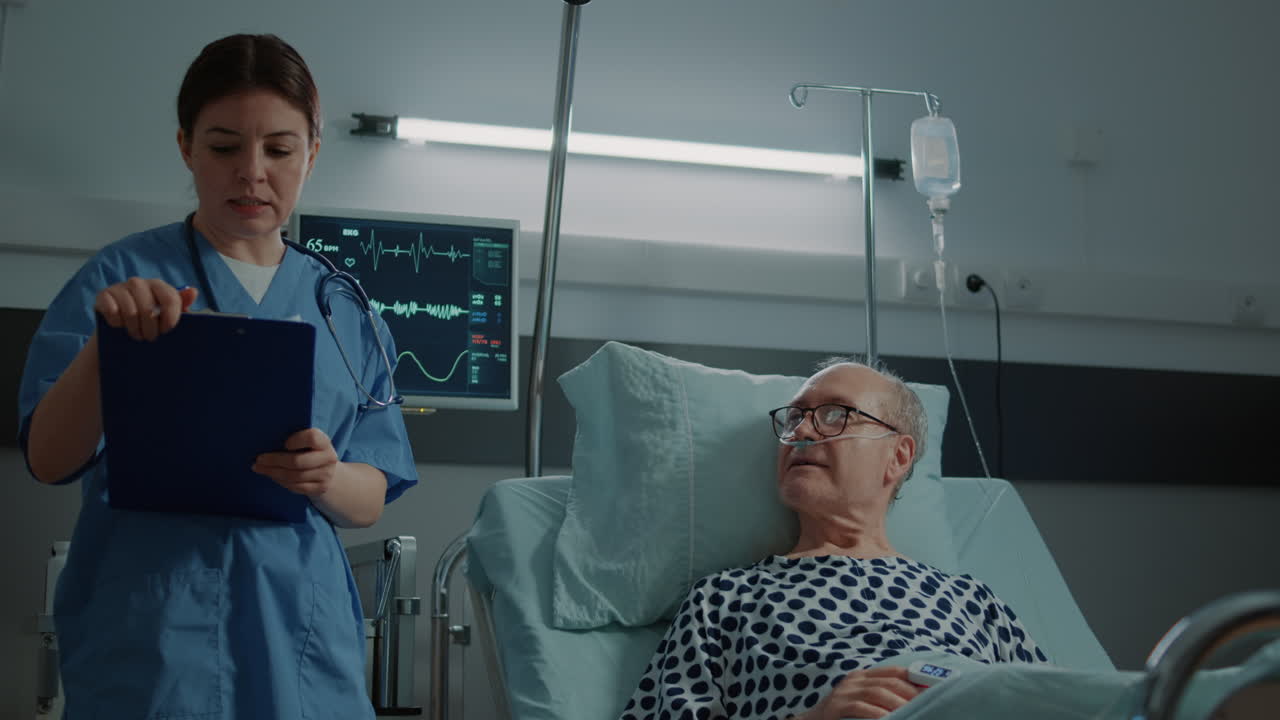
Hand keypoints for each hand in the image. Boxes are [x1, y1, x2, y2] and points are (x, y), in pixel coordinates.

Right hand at [94, 278, 198, 340]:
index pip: (170, 299)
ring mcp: (119, 287)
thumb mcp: (167, 314)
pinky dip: (117, 323)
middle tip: (150, 338)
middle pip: (149, 309)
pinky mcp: (103, 295)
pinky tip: (119, 326)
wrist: (118, 325)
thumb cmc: (149, 320)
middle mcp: (138, 282)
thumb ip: (181, 304)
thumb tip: (193, 291)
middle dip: (151, 329)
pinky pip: (112, 311)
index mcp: (158, 285)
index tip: (166, 331)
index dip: (170, 319)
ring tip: (137, 335)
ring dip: (134, 329)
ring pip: (131, 312)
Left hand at [253, 428, 339, 496]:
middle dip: (275, 460)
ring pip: (294, 476)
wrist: (327, 469)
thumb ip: (294, 438)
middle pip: (298, 461)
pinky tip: (272, 476)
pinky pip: (296, 487)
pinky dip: (281, 481)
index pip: (312, 438)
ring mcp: (326, 475)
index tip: (285, 443)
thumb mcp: (307, 441)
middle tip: (259, 459)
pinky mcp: (320, 488)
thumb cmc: (309, 450)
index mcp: (324, 442)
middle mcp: (329, 458)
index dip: (297, 440)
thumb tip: (267, 440)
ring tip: (259, 468)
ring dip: (273, 472)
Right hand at [800, 667, 922, 719]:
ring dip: (897, 702)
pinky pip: (861, 707)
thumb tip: (914, 698)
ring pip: (877, 692)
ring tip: (913, 711)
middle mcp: (854, 680)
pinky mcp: (837, 706)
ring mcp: (844, 692)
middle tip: (927, 701)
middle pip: (888, 681)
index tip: (932, 685)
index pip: (892, 671)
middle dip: (909, 691)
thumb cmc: (842, 714)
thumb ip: (880, 694)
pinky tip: (889, 719)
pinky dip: (877, 713)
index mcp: (862, 676)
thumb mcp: (861, 699)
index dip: (913, 676)